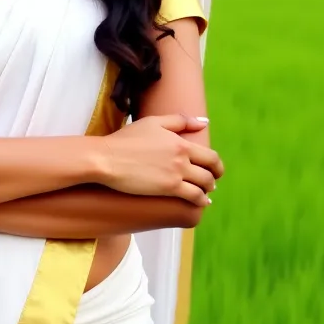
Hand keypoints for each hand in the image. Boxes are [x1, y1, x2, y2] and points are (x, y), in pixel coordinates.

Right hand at [102, 114, 223, 205]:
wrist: (107, 158)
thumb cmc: (126, 139)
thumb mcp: (153, 122)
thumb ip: (180, 121)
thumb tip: (203, 122)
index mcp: (181, 142)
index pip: (210, 155)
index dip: (216, 165)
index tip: (214, 169)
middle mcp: (182, 158)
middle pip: (210, 171)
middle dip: (213, 179)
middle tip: (211, 183)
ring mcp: (176, 174)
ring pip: (203, 185)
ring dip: (207, 191)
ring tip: (204, 194)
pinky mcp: (168, 189)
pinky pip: (193, 197)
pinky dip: (200, 201)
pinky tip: (200, 203)